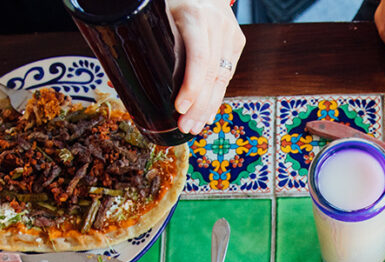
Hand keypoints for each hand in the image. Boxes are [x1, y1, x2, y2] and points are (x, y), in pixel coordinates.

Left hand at [166, 0, 245, 134]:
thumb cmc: (174, 0)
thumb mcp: (161, 15)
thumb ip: (159, 44)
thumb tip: (147, 85)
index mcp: (196, 16)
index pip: (199, 59)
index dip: (191, 87)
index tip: (179, 107)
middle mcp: (218, 25)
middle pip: (212, 75)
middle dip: (198, 106)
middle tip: (185, 127)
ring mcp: (231, 34)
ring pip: (222, 79)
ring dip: (208, 107)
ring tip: (194, 126)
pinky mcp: (237, 42)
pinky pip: (226, 75)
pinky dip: (216, 96)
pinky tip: (207, 113)